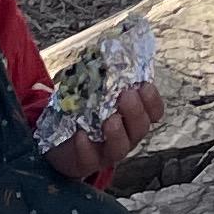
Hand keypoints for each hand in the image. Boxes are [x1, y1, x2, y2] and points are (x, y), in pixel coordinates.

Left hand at [43, 77, 163, 186]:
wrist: (60, 144)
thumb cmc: (84, 113)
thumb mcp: (96, 94)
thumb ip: (104, 79)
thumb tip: (108, 49)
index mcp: (132, 118)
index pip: (153, 112)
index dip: (152, 101)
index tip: (144, 86)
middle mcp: (126, 137)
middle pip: (140, 128)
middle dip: (135, 112)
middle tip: (126, 95)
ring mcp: (107, 152)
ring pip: (120, 148)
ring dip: (117, 133)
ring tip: (110, 119)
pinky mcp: (87, 163)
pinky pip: (90, 158)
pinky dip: (86, 146)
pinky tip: (80, 134)